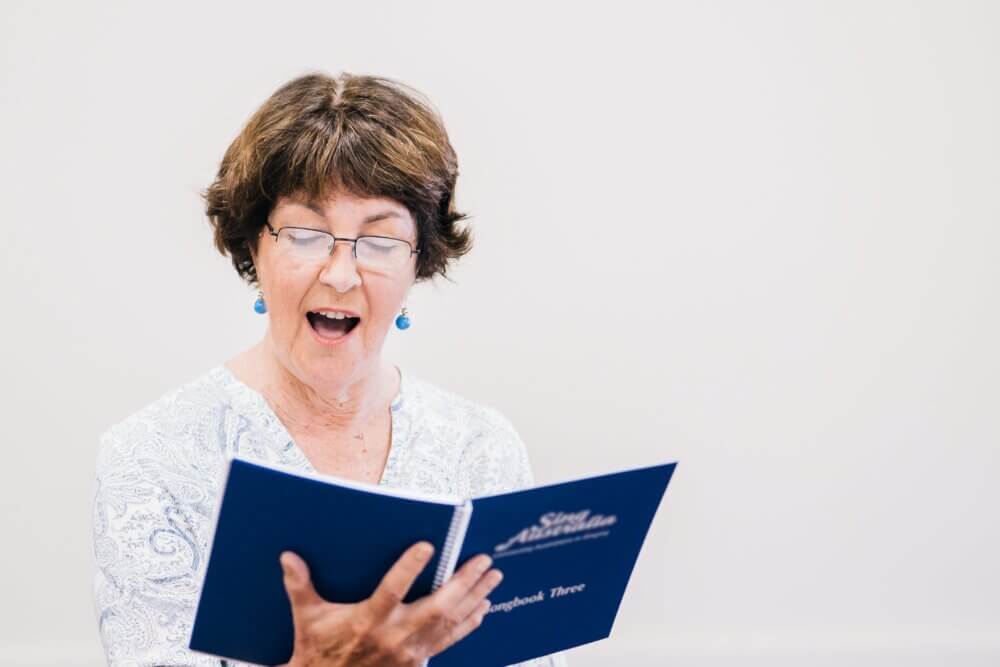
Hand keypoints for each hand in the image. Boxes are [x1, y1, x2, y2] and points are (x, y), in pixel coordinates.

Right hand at [277, 541, 503, 666]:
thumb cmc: (317, 650)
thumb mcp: (306, 617)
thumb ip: (299, 586)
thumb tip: (288, 556)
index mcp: (367, 621)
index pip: (392, 590)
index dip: (410, 568)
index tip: (428, 545)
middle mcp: (393, 636)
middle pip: (437, 608)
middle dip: (464, 583)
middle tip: (484, 561)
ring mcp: (409, 652)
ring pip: (450, 623)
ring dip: (475, 599)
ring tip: (493, 577)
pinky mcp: (417, 662)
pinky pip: (450, 641)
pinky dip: (469, 623)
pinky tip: (484, 607)